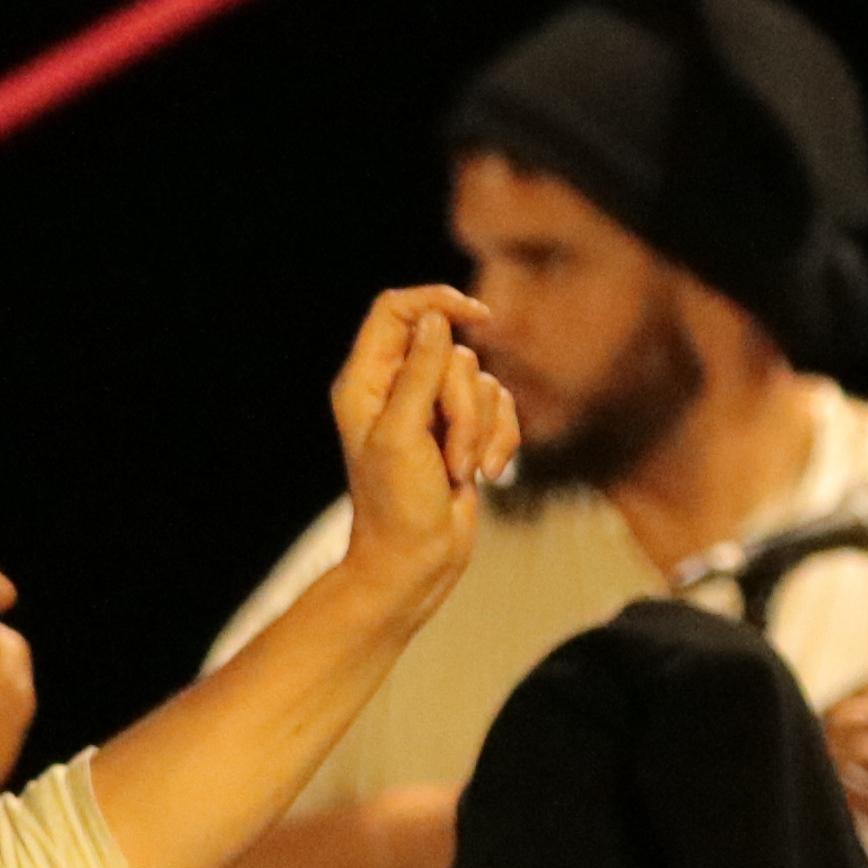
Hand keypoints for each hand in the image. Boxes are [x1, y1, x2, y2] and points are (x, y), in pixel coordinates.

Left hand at [322, 285, 514, 611]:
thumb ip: (419, 374)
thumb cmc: (396, 507)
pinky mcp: (463, 431)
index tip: (475, 316)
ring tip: (459, 472)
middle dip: (463, 403)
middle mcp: (396, 389)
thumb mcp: (402, 435)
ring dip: (481, 429)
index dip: (436, 303)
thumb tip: (435, 319)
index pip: (396, 311)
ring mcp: (432, 410)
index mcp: (366, 383)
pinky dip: (500, 440)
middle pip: (450, 350)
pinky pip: (501, 407)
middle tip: (447, 454)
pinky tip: (484, 475)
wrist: (415, 563)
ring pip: (481, 380)